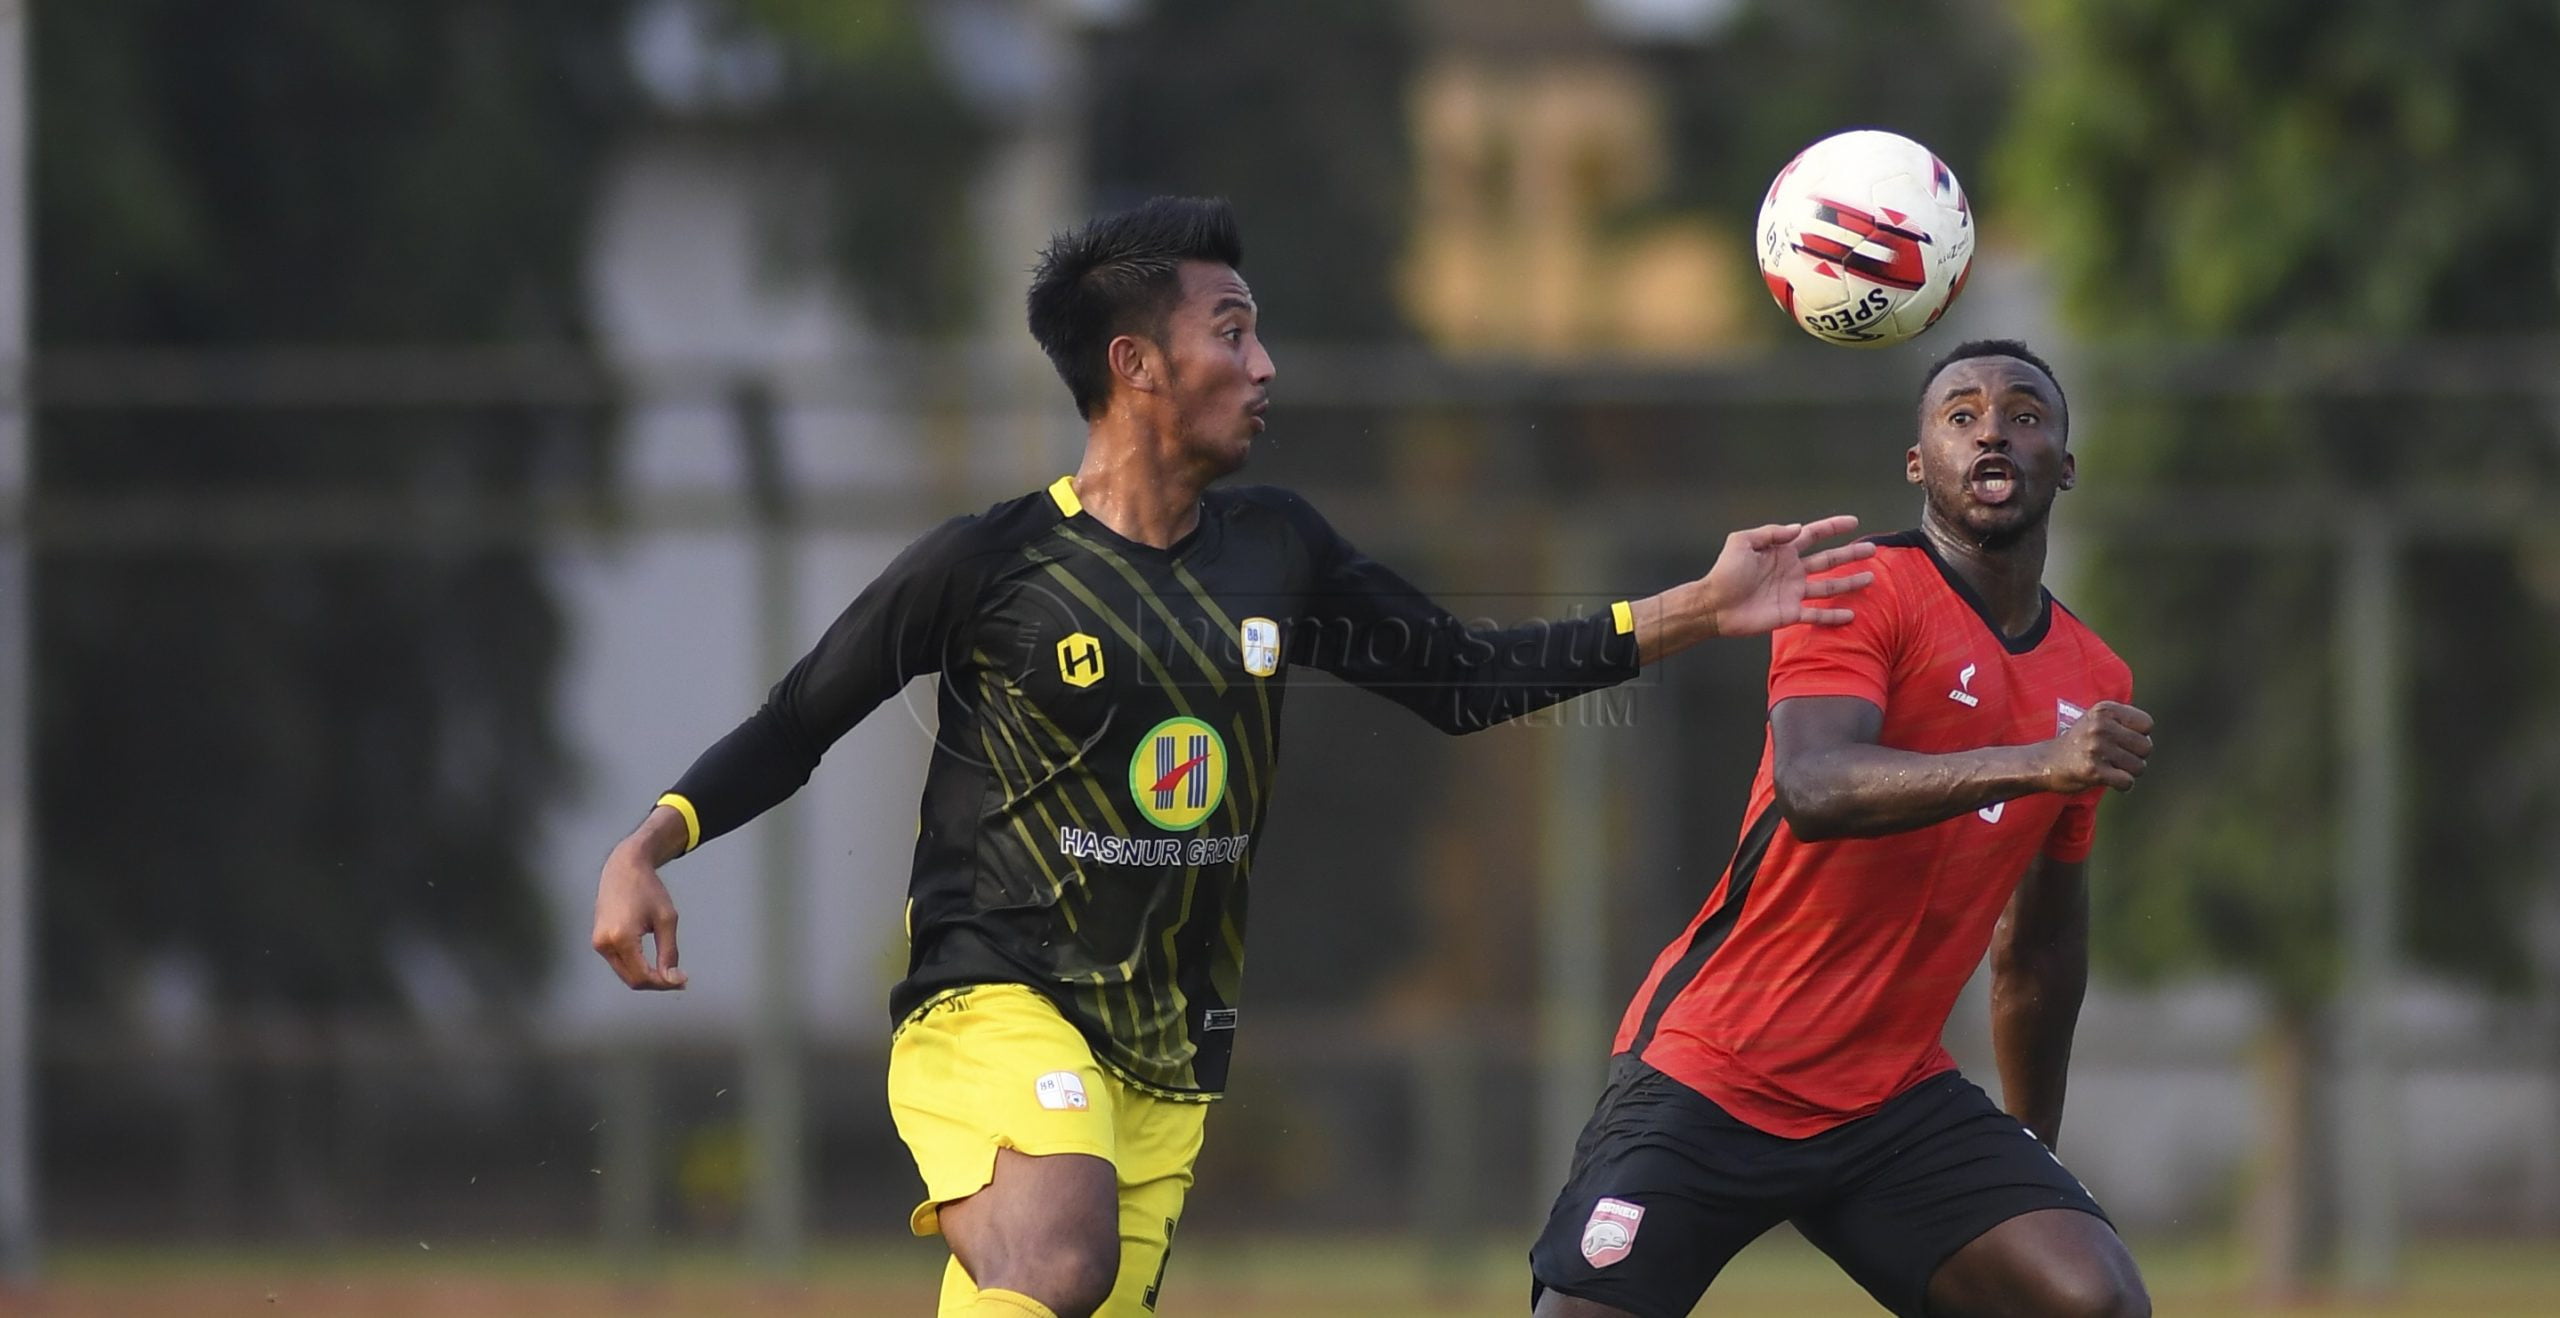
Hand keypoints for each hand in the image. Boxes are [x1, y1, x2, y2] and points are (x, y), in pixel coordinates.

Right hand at [592, 846, 685, 989]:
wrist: (623, 868)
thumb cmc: (648, 889)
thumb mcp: (666, 919)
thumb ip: (669, 952)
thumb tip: (673, 980)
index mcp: (621, 937)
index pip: (642, 976)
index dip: (664, 984)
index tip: (683, 980)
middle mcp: (604, 943)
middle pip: (632, 980)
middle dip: (656, 983)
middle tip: (680, 979)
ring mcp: (598, 943)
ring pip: (625, 974)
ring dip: (647, 978)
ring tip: (671, 974)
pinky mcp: (599, 941)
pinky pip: (619, 964)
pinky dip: (637, 968)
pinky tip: (654, 965)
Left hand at [1700, 515, 1877, 636]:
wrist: (1714, 605)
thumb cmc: (1725, 571)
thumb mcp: (1742, 541)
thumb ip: (1770, 532)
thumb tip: (1798, 527)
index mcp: (1782, 551)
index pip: (1813, 535)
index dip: (1832, 527)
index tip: (1853, 522)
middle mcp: (1792, 570)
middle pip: (1828, 560)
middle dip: (1850, 554)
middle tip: (1872, 550)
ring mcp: (1793, 592)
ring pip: (1828, 587)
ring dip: (1849, 583)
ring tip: (1870, 578)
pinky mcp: (1790, 613)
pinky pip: (1816, 614)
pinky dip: (1833, 616)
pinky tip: (1851, 615)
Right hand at [2040, 700, 2153, 792]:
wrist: (2044, 762)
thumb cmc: (2078, 743)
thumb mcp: (2098, 721)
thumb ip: (2125, 723)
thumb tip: (2149, 742)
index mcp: (2104, 710)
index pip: (2147, 724)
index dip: (2139, 735)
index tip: (2122, 740)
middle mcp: (2101, 726)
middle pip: (2146, 746)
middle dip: (2136, 756)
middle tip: (2117, 758)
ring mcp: (2096, 748)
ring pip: (2139, 766)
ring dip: (2128, 772)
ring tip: (2110, 768)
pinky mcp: (2093, 770)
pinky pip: (2127, 782)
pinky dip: (2122, 785)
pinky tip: (2109, 780)